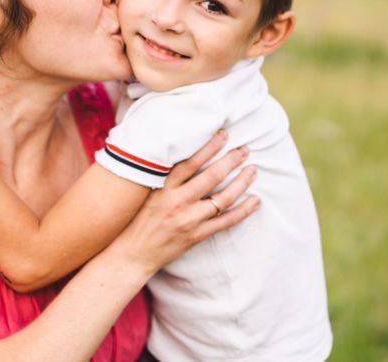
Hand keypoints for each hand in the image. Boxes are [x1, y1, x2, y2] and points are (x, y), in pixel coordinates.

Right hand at [106, 131, 260, 274]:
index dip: (209, 146)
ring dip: (241, 182)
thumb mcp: (145, 192)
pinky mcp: (196, 236)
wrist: (132, 253)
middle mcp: (177, 202)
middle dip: (231, 160)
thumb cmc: (136, 219)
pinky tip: (255, 200)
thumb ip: (160, 174)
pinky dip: (243, 211)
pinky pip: (226, 221)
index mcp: (163, 188)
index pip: (190, 162)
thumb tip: (175, 150)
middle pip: (211, 177)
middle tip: (244, 149)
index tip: (223, 134)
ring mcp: (189, 220)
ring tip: (252, 170)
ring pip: (223, 198)